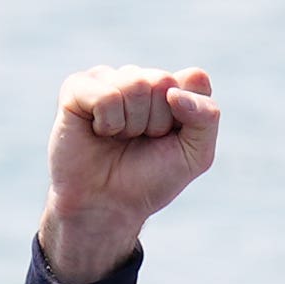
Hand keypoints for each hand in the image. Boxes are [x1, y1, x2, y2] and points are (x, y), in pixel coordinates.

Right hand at [45, 64, 220, 283]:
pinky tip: (99, 132)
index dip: (188, 116)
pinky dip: (108, 122)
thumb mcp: (196, 155)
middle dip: (157, 122)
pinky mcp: (77, 87)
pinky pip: (106, 94)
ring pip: (135, 84)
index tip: (172, 138)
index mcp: (170, 89)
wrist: (107, 205)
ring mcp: (107, 79)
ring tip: (118, 138)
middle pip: (163, 81)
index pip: (195, 80)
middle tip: (140, 141)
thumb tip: (174, 91)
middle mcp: (139, 78)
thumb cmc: (151, 179)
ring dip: (132, 124)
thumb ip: (207, 117)